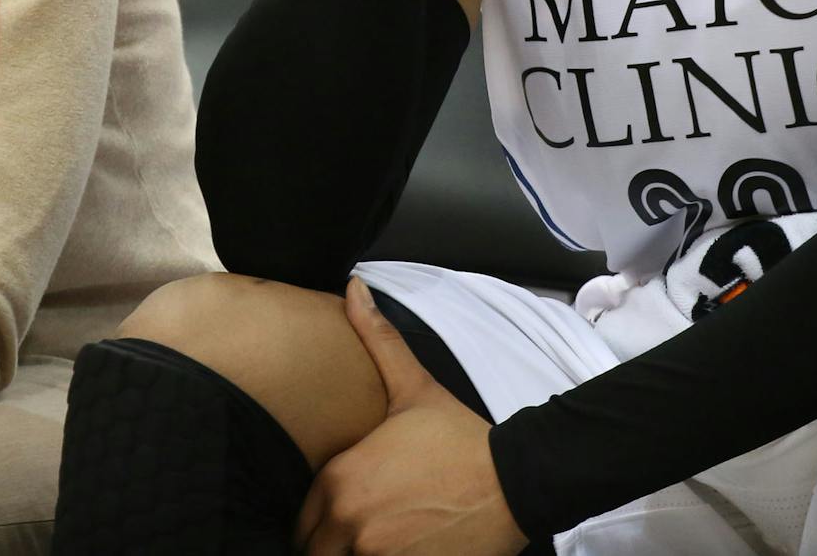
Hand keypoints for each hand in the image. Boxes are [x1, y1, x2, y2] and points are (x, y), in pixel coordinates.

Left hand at [295, 279, 526, 555]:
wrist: (514, 479)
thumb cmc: (460, 438)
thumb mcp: (412, 389)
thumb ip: (377, 339)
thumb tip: (354, 288)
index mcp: (339, 480)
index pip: (301, 520)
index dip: (317, 522)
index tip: (338, 518)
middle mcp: (348, 523)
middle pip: (313, 552)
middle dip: (328, 547)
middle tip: (356, 536)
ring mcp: (375, 555)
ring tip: (378, 542)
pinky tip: (400, 552)